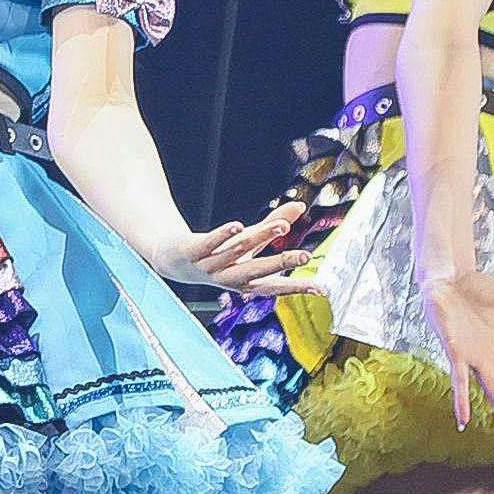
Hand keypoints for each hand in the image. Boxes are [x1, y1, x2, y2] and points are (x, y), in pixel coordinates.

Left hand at [155, 205, 320, 296]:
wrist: (173, 260)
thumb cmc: (218, 252)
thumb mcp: (248, 241)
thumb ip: (273, 225)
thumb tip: (300, 205)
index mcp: (246, 280)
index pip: (274, 286)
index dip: (296, 287)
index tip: (319, 288)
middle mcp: (229, 277)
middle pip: (257, 272)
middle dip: (281, 264)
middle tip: (304, 256)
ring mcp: (210, 266)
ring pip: (236, 253)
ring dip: (258, 239)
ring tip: (279, 226)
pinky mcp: (193, 252)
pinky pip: (209, 244)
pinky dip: (223, 235)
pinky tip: (238, 225)